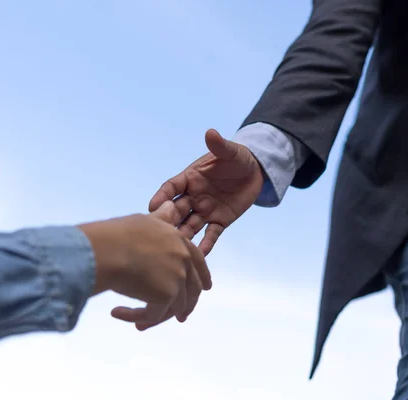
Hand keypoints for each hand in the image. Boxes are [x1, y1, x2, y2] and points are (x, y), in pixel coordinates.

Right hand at [78, 199, 211, 328]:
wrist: (106, 248)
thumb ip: (162, 218)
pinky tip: (116, 313)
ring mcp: (177, 277)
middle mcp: (183, 260)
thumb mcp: (146, 221)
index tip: (205, 289)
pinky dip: (135, 317)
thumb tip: (171, 204)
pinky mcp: (166, 295)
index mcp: (180, 242)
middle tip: (180, 318)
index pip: (198, 262)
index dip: (202, 277)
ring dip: (153, 317)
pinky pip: (153, 315)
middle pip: (192, 289)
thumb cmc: (118, 234)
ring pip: (173, 307)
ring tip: (138, 323)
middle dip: (186, 306)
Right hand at [149, 129, 263, 254]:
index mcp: (191, 178)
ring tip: (175, 251)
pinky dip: (205, 246)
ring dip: (183, 237)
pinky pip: (211, 235)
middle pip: (177, 210)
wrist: (255, 171)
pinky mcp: (220, 221)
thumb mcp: (230, 151)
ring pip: (190, 226)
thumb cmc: (238, 158)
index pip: (172, 187)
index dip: (162, 196)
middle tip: (159, 235)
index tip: (153, 206)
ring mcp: (206, 210)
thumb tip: (211, 133)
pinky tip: (198, 258)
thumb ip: (220, 146)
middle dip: (168, 221)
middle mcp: (194, 196)